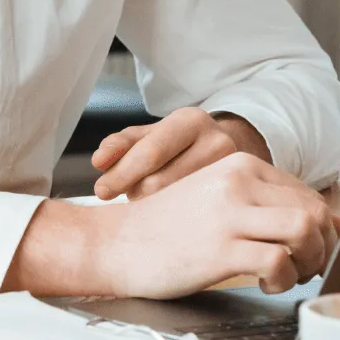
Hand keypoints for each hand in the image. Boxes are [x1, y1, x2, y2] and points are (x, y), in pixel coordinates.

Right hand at [6, 152, 339, 297]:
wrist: (114, 243)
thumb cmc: (166, 229)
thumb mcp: (219, 202)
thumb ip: (267, 206)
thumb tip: (330, 224)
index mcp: (242, 165)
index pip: (308, 194)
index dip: (323, 230)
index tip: (312, 252)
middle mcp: (240, 181)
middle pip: (315, 211)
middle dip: (322, 247)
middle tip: (305, 269)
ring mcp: (231, 213)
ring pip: (306, 230)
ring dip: (310, 260)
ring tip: (289, 275)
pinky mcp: (221, 248)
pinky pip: (279, 261)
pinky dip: (284, 279)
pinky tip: (266, 284)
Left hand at [92, 107, 270, 200]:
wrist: (225, 152)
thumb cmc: (179, 146)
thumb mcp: (150, 136)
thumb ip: (122, 144)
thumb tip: (100, 161)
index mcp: (192, 121)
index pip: (150, 153)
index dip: (120, 174)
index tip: (101, 191)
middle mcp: (218, 143)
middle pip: (160, 183)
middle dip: (134, 192)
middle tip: (131, 194)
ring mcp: (233, 173)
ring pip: (175, 204)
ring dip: (152, 206)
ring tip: (153, 199)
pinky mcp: (239, 198)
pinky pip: (192, 217)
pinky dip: (172, 218)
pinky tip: (169, 212)